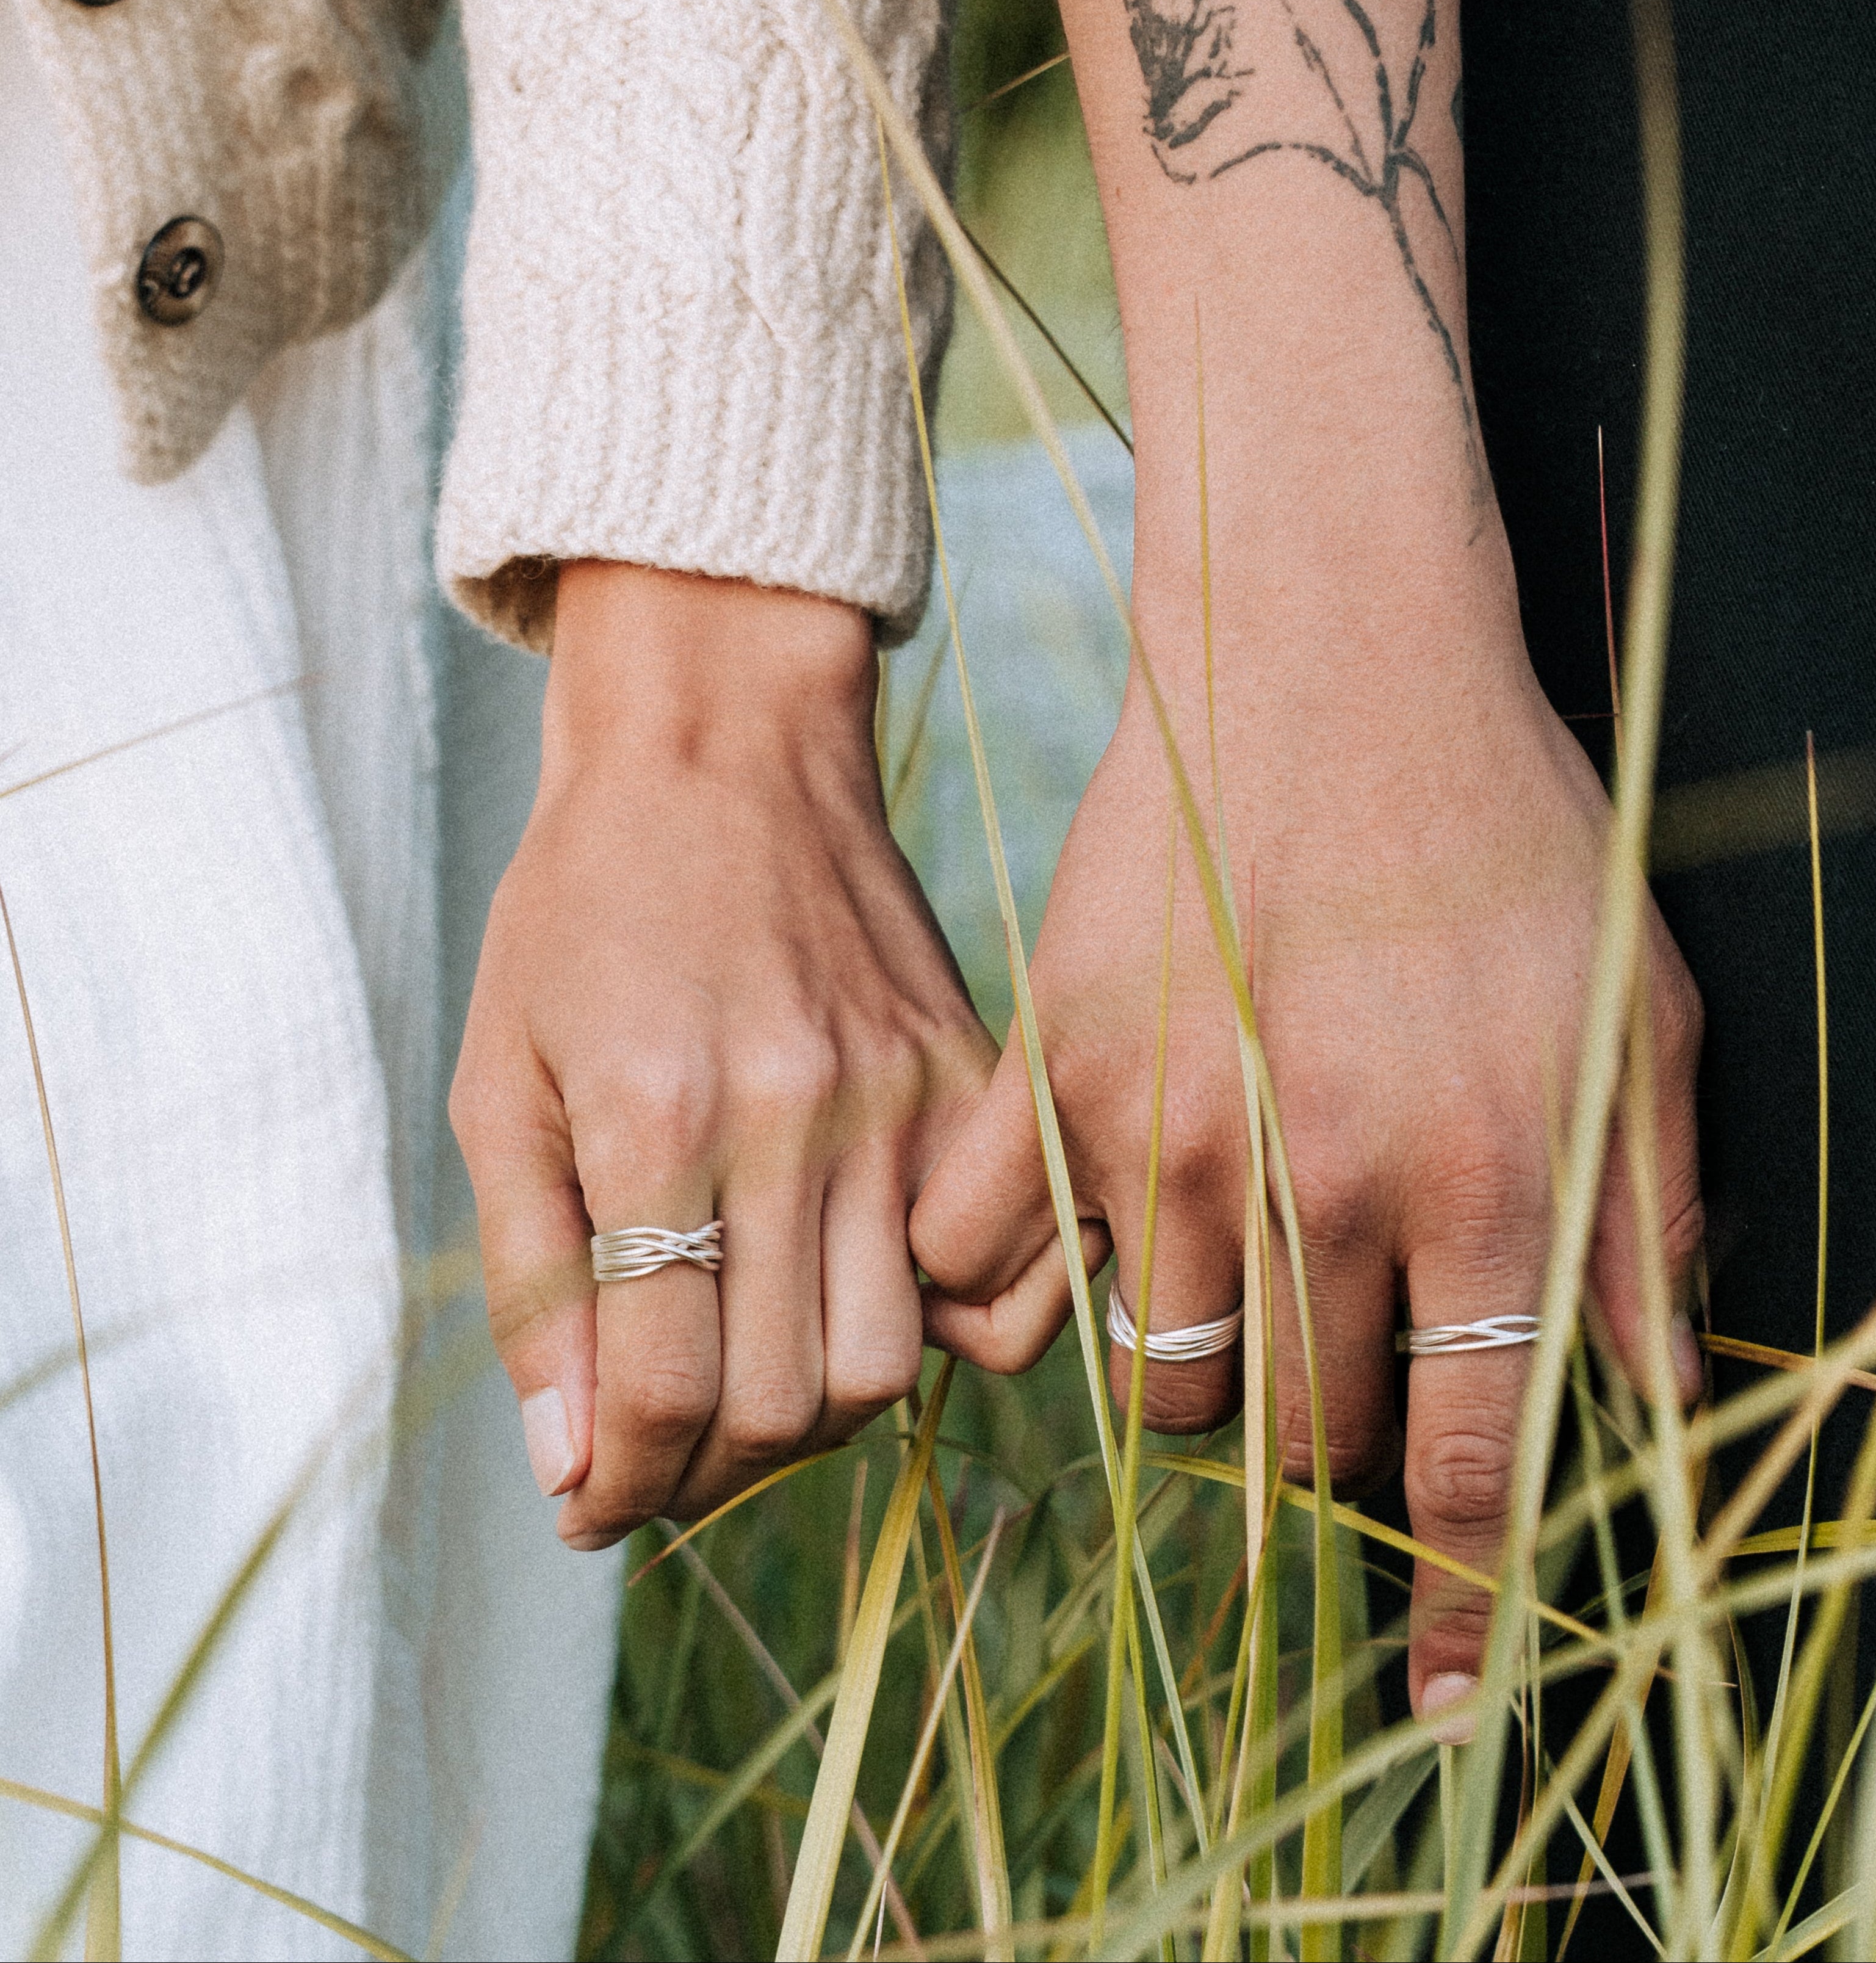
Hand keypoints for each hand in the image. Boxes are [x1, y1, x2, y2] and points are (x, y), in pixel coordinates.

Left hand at [452, 565, 994, 1548]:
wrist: (721, 748)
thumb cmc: (583, 912)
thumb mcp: (501, 1083)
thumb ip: (533, 1282)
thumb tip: (573, 1469)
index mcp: (659, 1117)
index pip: (663, 1393)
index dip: (617, 1489)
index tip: (591, 1506)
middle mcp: (797, 1118)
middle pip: (788, 1405)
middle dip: (703, 1468)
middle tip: (657, 1444)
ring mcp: (901, 1099)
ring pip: (892, 1365)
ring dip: (808, 1416)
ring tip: (747, 1378)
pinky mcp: (967, 1079)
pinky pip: (997, 1276)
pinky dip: (939, 1335)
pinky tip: (861, 1301)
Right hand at [913, 579, 1702, 1718]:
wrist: (1328, 656)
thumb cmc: (1504, 831)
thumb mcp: (1636, 1013)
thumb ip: (1650, 1219)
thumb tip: (1650, 1402)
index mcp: (1472, 1170)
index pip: (1471, 1459)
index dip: (1468, 1604)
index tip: (1446, 1699)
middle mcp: (1309, 1175)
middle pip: (1292, 1436)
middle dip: (1326, 1443)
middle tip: (1336, 1365)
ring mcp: (1161, 1126)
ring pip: (1153, 1379)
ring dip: (1197, 1373)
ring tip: (1225, 1288)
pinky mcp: (1052, 1066)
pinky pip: (987, 1256)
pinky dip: (1015, 1289)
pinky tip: (1079, 1248)